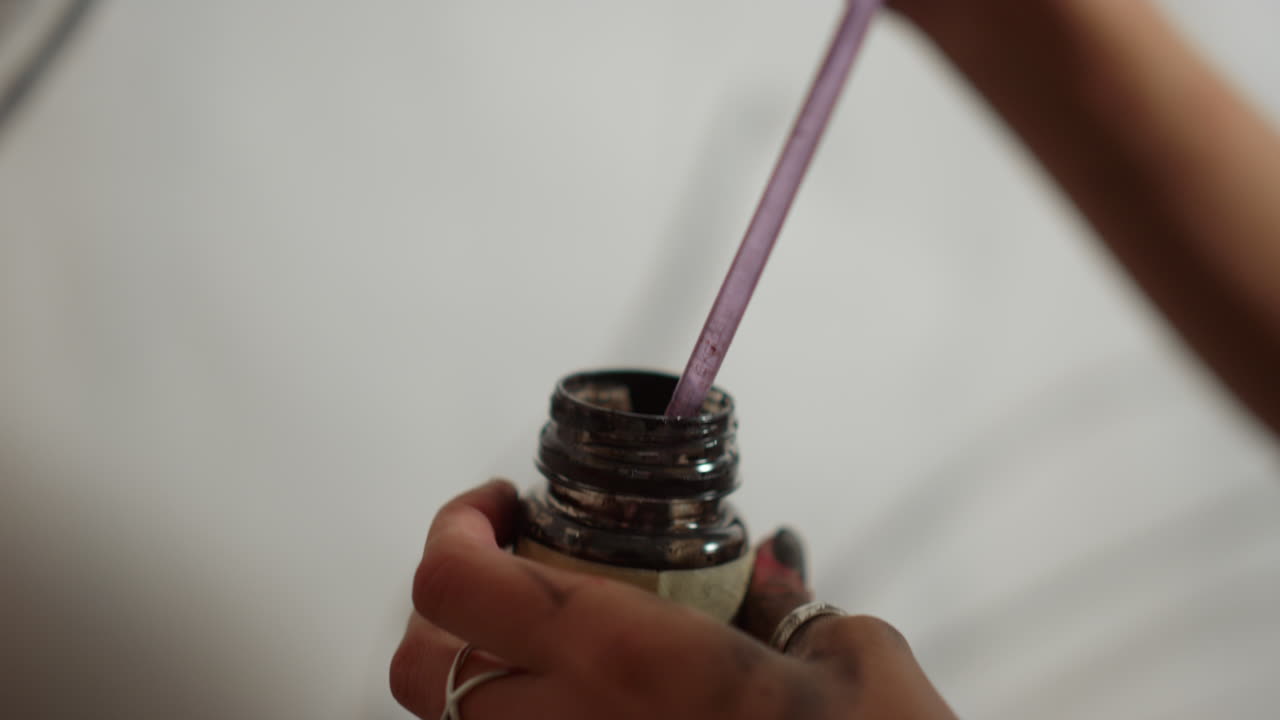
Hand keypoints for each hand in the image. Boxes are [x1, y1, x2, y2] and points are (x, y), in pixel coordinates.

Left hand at [390, 480, 956, 719]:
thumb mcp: (847, 655)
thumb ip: (784, 599)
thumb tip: (760, 565)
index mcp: (626, 661)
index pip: (455, 583)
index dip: (457, 524)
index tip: (504, 502)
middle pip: (417, 665)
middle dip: (444, 599)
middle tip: (512, 562)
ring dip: (474, 665)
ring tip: (546, 633)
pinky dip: (517, 718)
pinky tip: (588, 701)